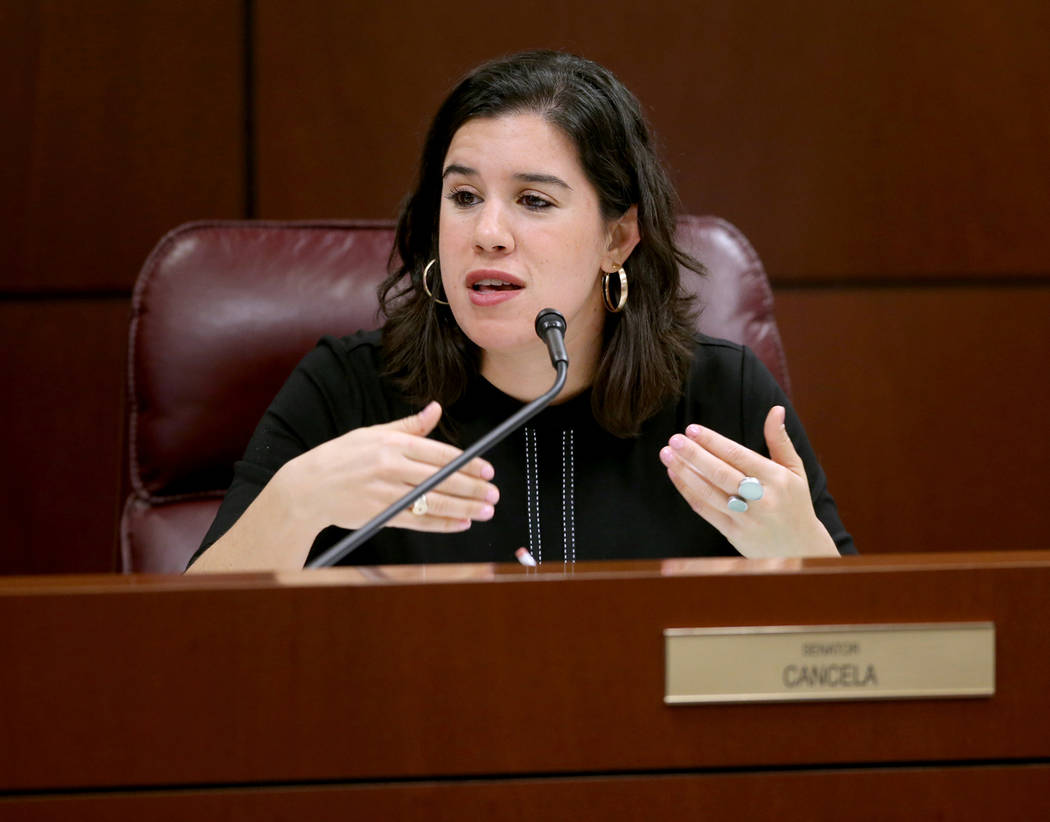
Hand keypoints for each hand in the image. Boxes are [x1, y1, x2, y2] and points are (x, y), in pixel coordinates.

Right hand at [280, 401, 498, 533]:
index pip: (439, 453)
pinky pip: (419, 521)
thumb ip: (409, 426)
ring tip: (486, 510)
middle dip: (473, 487)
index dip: (468, 463)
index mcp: (392, 443)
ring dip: (464, 507)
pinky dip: (442, 524)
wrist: (306, 488)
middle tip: (494, 492)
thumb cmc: (341, 458)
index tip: (488, 469)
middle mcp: (391, 466)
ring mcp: (385, 492)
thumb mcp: (372, 433)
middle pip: (442, 478)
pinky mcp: (380, 514)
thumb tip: (436, 409)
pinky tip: (461, 523)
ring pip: (434, 501)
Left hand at [658, 406, 837, 556]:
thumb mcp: (794, 470)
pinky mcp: (734, 534)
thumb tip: (775, 409)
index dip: (713, 442)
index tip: (692, 429)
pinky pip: (706, 510)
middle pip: (721, 473)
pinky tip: (675, 476)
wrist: (801, 548)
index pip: (738, 456)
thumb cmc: (794, 503)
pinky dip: (688, 492)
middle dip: (694, 455)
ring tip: (667, 455)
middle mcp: (761, 498)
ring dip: (685, 473)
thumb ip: (780, 440)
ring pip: (709, 492)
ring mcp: (746, 518)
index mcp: (776, 479)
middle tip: (674, 440)